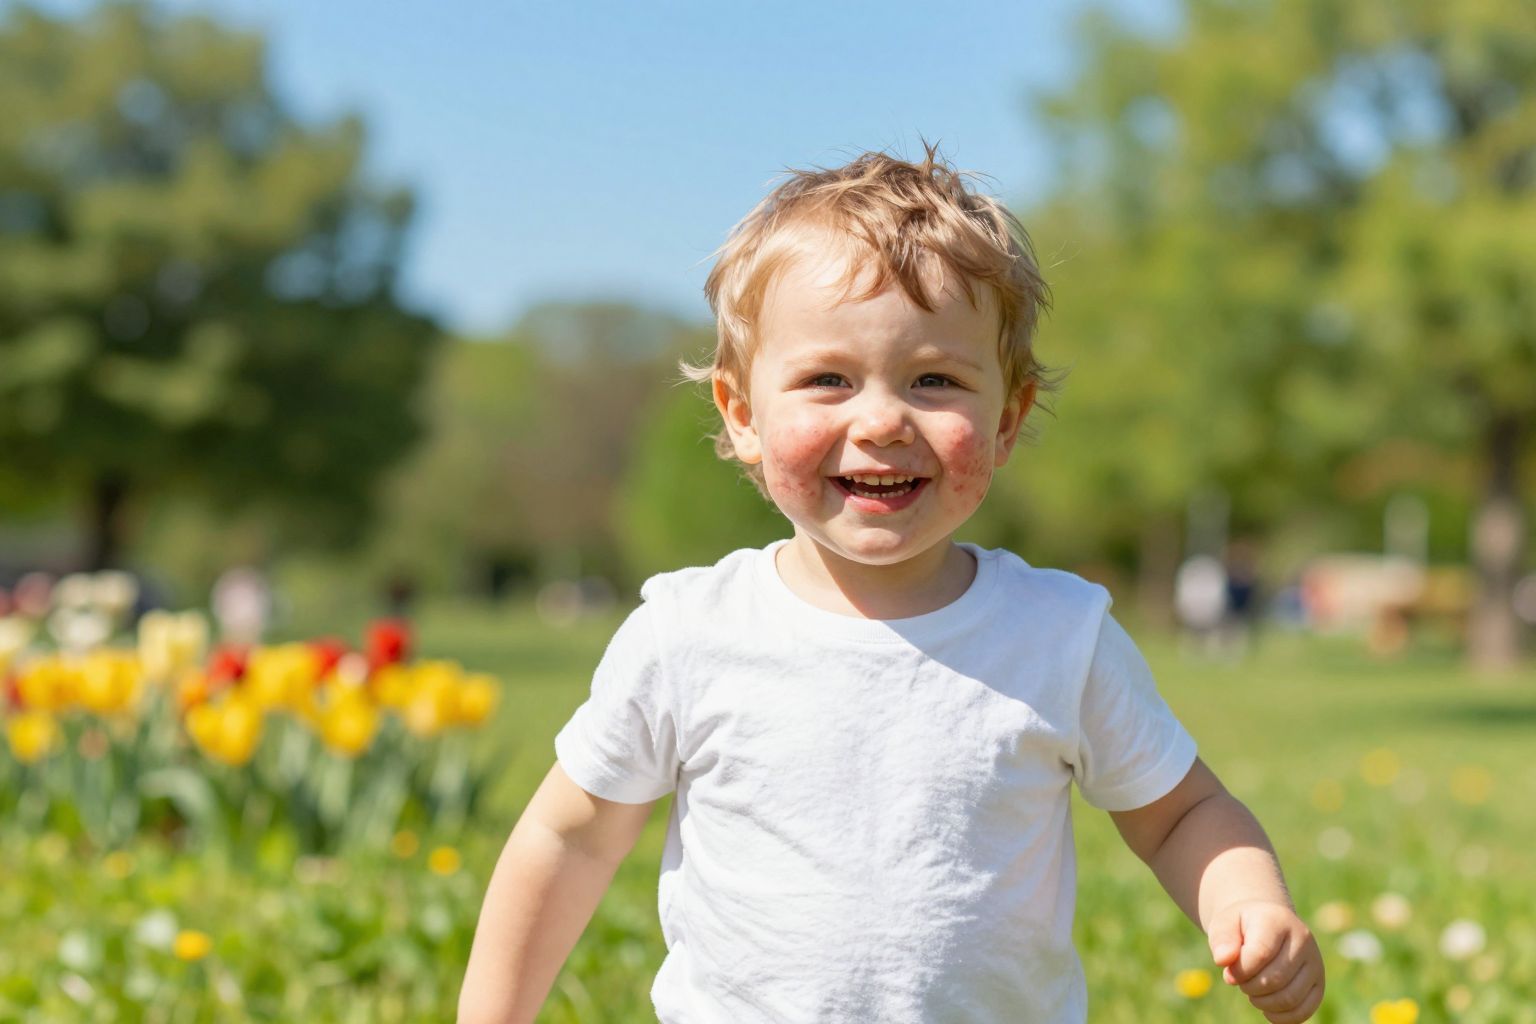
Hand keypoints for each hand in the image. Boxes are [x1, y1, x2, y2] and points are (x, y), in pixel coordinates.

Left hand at [1207, 900, 1324, 1022]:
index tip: (1229, 971)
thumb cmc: (1241, 926)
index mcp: (1278, 920)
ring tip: (1252, 991)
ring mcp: (1314, 963)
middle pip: (1276, 979)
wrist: (1266, 923)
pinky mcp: (1318, 983)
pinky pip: (1304, 1011)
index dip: (1240, 970)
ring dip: (1263, 1003)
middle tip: (1241, 981)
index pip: (1261, 953)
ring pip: (1290, 998)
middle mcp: (1303, 940)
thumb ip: (1221, 939)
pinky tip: (1266, 1009)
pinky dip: (1281, 1017)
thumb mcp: (1224, 923)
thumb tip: (1222, 960)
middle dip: (1250, 986)